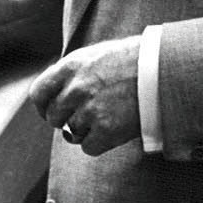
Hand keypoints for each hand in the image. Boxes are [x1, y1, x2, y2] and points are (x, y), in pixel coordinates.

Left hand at [28, 37, 140, 155]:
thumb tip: (54, 92)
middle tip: (84, 115)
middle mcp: (76, 88)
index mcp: (70, 66)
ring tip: (106, 117)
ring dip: (85, 131)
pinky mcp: (107, 130)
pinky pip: (88, 147)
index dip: (43, 105)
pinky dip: (98, 143)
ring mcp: (90, 110)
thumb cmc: (131, 61)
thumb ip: (70, 72)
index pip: (38, 93)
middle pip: (53, 117)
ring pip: (71, 133)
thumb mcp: (95, 55)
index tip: (50, 110)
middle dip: (65, 119)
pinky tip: (112, 130)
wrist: (164, 70)